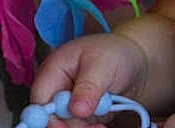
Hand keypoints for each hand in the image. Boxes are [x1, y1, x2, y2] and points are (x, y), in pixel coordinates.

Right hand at [30, 32, 148, 126]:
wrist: (134, 62)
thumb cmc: (116, 54)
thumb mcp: (104, 65)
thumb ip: (89, 86)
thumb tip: (76, 110)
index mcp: (55, 68)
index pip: (40, 99)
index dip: (49, 116)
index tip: (67, 126)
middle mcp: (56, 87)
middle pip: (49, 118)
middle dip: (69, 126)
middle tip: (93, 126)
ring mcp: (66, 103)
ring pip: (64, 126)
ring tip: (100, 125)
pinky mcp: (76, 116)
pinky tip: (100, 126)